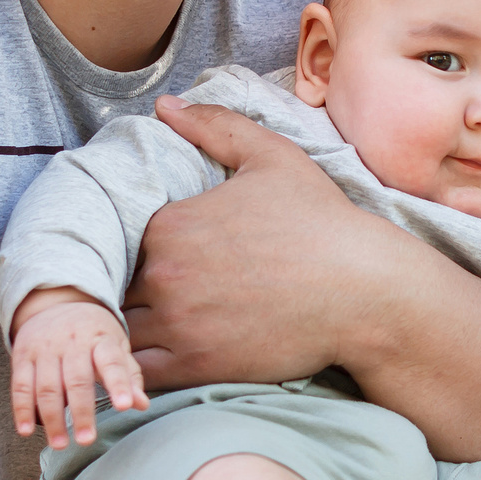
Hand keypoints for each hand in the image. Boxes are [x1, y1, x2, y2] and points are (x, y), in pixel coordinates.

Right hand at [9, 287, 144, 447]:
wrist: (56, 302)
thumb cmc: (94, 333)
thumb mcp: (117, 346)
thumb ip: (129, 376)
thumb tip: (141, 405)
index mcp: (101, 340)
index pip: (112, 363)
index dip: (118, 384)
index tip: (125, 406)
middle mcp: (72, 343)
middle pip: (76, 380)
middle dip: (81, 412)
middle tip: (87, 440)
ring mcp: (45, 349)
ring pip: (47, 386)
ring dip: (52, 418)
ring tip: (60, 444)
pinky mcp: (23, 356)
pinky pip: (21, 385)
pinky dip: (22, 409)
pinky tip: (26, 431)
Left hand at [126, 98, 415, 391]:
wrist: (365, 291)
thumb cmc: (322, 223)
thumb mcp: (273, 157)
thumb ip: (215, 127)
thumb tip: (165, 106)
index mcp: (171, 223)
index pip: (120, 238)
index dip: (132, 248)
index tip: (157, 256)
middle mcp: (165, 273)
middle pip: (115, 286)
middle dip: (128, 289)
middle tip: (154, 295)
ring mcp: (179, 323)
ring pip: (120, 331)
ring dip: (127, 330)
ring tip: (151, 326)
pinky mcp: (197, 364)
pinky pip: (139, 372)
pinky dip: (134, 370)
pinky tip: (153, 360)